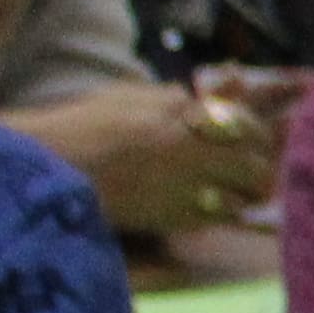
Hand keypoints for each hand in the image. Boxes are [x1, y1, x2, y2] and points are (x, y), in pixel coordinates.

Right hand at [15, 81, 273, 236]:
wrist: (52, 166)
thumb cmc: (85, 126)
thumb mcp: (130, 96)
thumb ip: (172, 96)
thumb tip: (205, 93)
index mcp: (180, 112)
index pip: (245, 123)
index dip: (260, 135)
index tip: (258, 141)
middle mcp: (189, 147)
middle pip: (255, 163)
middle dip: (260, 170)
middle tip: (255, 174)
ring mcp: (183, 184)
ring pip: (244, 197)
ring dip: (246, 196)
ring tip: (238, 195)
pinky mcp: (173, 217)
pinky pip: (217, 219)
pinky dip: (221, 216)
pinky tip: (210, 209)